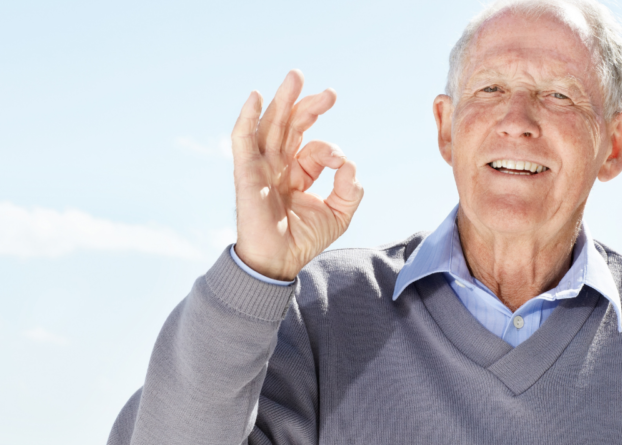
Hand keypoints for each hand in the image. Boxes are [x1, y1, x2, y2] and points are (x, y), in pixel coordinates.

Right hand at [231, 70, 363, 280]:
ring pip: (270, 125)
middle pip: (290, 125)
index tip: (341, 164)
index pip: (315, 148)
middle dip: (309, 105)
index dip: (331, 151)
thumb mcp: (340, 213)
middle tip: (330, 93)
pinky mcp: (246, 173)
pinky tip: (255, 97)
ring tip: (296, 76)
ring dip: (282, 99)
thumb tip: (348, 161)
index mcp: (297, 172)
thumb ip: (350, 187)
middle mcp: (278, 164)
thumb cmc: (304, 239)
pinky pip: (242, 140)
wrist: (279, 262)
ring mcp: (261, 166)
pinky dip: (247, 118)